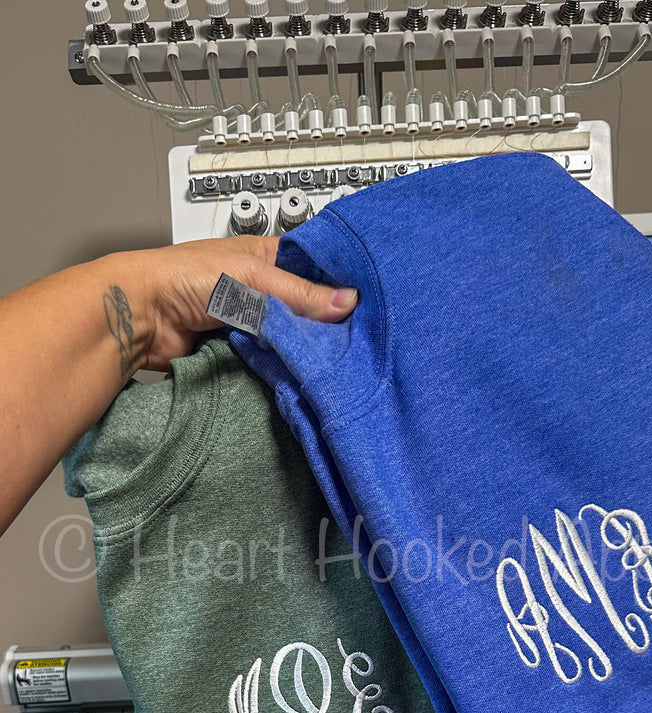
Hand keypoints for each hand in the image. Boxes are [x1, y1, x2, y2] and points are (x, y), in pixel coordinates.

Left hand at [115, 235, 357, 372]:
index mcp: (264, 256)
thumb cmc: (182, 277)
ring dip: (302, 346)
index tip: (364, 299)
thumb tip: (347, 301)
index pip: (311, 266)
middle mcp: (258, 288)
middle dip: (322, 320)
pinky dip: (282, 364)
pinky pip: (270, 360)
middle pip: (303, 307)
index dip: (336, 281)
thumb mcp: (252, 276)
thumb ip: (300, 293)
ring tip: (333, 355)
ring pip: (288, 336)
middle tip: (354, 335)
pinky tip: (301, 369)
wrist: (141, 317)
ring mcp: (248, 321)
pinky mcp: (238, 352)